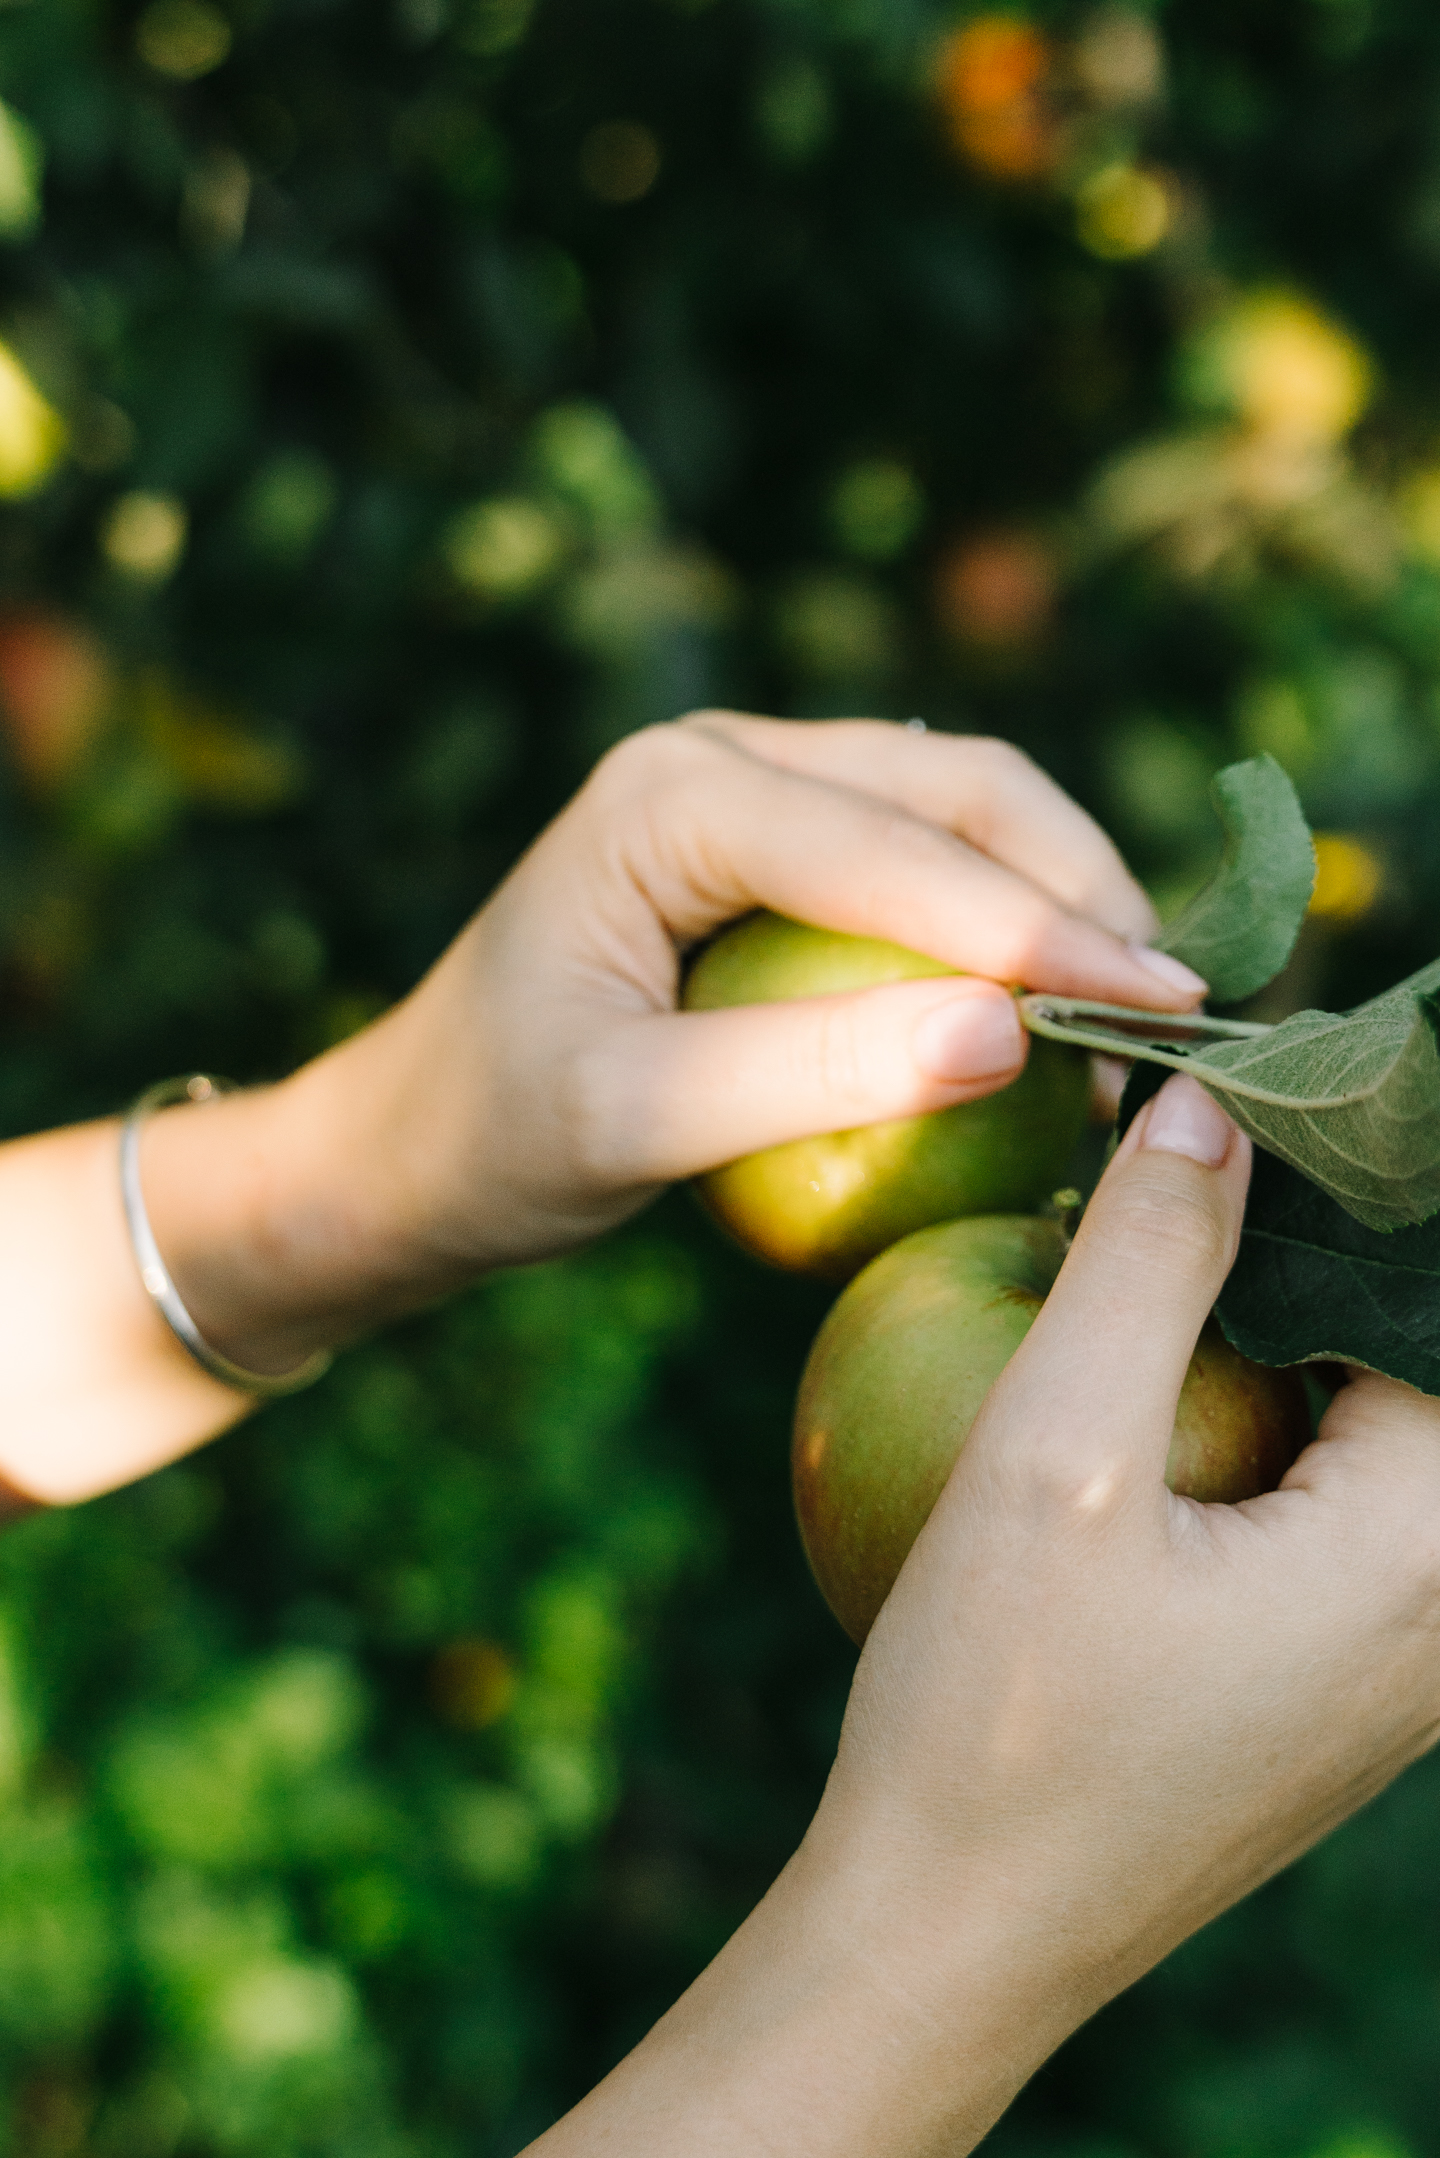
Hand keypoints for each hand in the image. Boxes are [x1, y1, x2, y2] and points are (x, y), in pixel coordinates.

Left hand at [142, 714, 1202, 1369]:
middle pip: (958, 790)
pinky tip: (1058, 996)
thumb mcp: (635, 1121)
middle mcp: (718, 755)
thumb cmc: (493, 1140)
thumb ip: (814, 1075)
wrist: (408, 1145)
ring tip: (1137, 1010)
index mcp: (670, 792)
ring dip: (1061, 896)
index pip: (893, 849)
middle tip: (1176, 1012)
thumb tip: (1008, 1039)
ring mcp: (752, 789)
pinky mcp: (777, 848)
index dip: (1037, 932)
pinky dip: (1006, 917)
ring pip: (960, 810)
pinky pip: (925, 859)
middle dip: (1080, 889)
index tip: (1157, 1014)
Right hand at [530, 1075, 1439, 2154]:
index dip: (1357, 1172)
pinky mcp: (1345, 1678)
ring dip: (1299, 1320)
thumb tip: (1211, 1104)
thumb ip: (1149, 1266)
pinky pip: (1358, 1497)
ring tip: (1188, 1225)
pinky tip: (1180, 1366)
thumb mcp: (1054, 1458)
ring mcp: (1408, 1657)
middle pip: (1419, 1352)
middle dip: (1329, 1241)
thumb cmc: (995, 1712)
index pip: (1433, 1290)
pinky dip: (1287, 1403)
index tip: (1262, 1084)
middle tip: (1206, 1142)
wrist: (953, 1933)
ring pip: (1389, 1419)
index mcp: (1428, 1547)